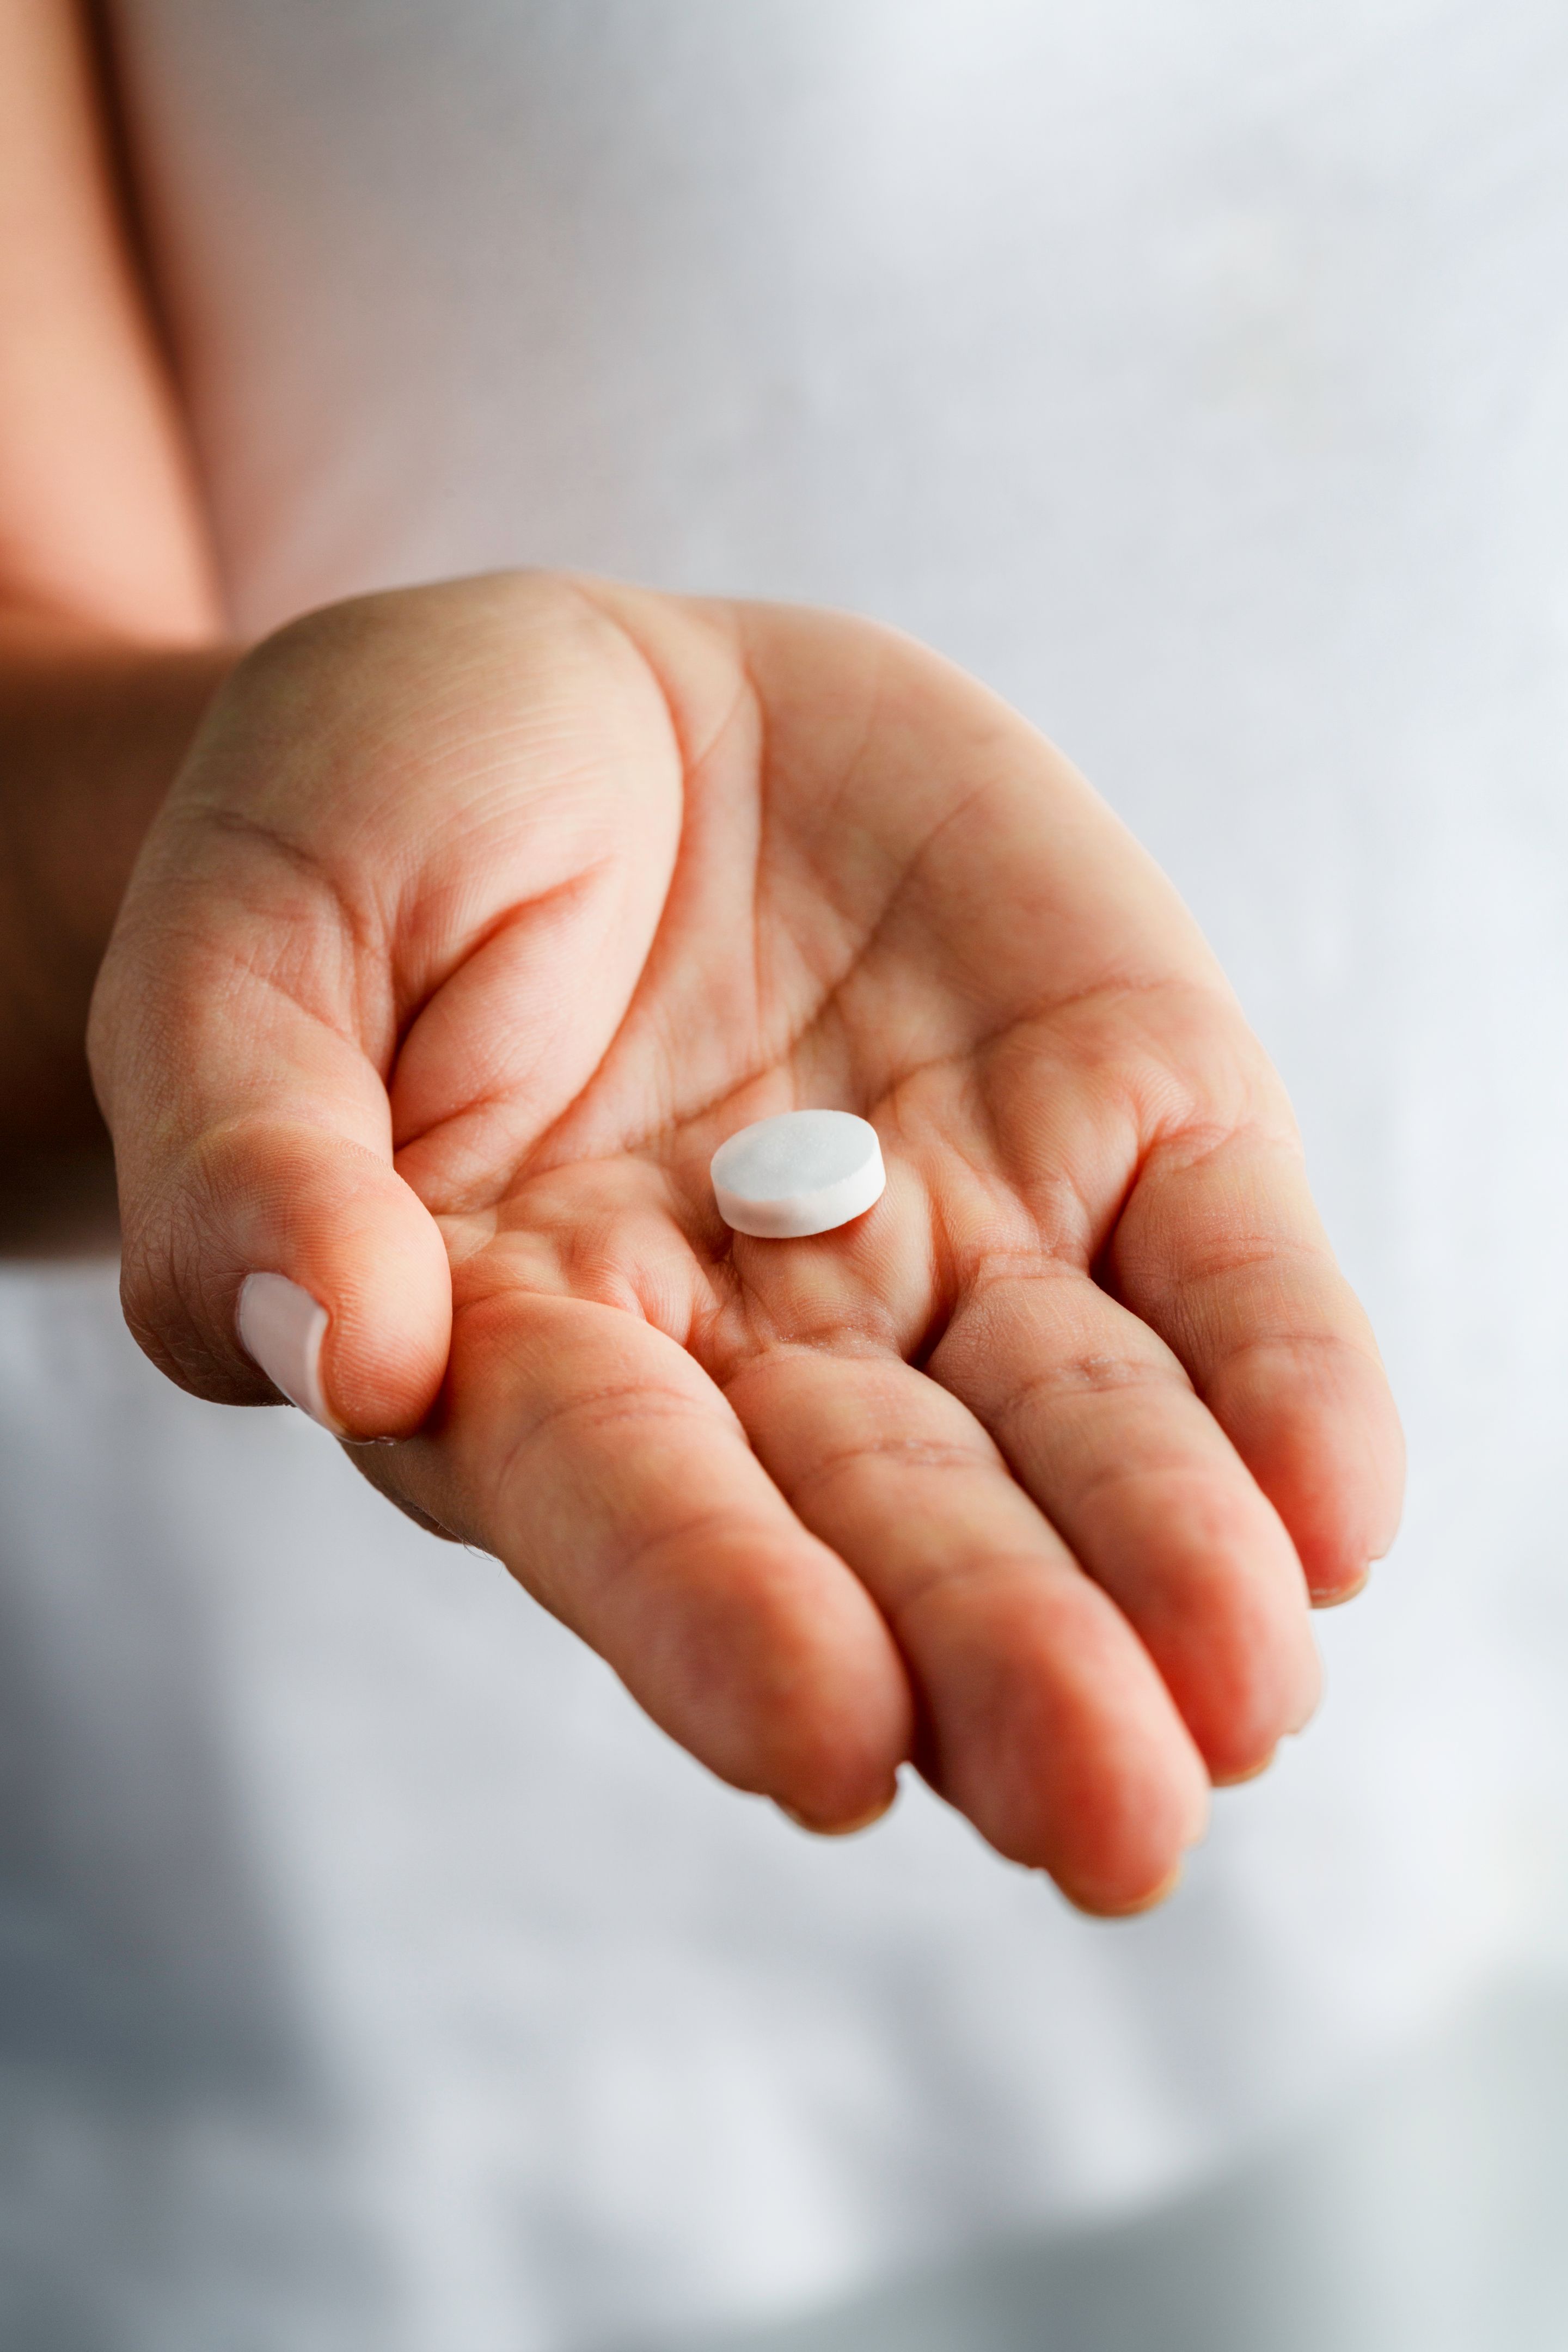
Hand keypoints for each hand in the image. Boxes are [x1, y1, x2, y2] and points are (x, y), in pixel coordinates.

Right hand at [90, 573, 1402, 1912]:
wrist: (576, 700)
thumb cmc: (365, 829)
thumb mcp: (242, 941)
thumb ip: (253, 1152)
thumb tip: (339, 1344)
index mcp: (529, 1336)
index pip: (631, 1504)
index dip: (723, 1616)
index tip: (828, 1741)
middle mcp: (763, 1336)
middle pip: (889, 1519)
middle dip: (997, 1662)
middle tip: (1109, 1821)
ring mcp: (955, 1226)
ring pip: (1079, 1430)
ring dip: (1165, 1567)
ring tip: (1242, 1700)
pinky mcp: (1118, 1103)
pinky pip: (1222, 1264)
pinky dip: (1283, 1381)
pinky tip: (1329, 1507)